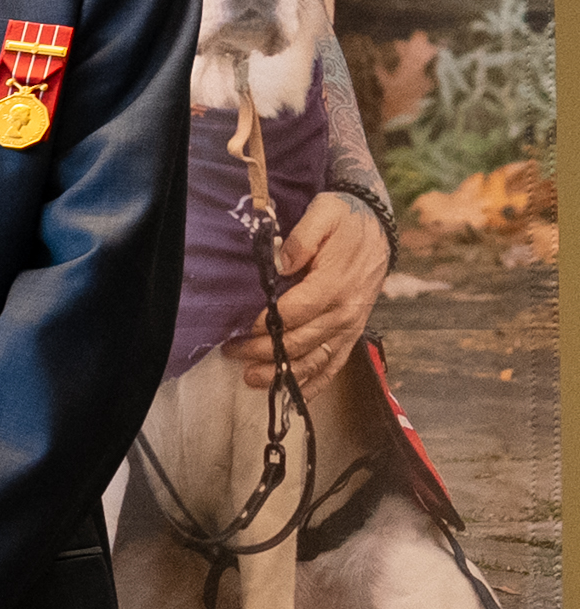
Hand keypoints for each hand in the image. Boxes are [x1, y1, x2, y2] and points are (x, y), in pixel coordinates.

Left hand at [235, 192, 387, 395]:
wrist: (377, 229)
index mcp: (334, 284)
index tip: (239, 329)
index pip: (293, 314)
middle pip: (299, 342)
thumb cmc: (345, 221)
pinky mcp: (352, 334)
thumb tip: (282, 264)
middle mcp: (344, 312)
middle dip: (262, 352)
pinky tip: (291, 394)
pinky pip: (335, 366)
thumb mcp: (325, 214)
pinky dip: (313, 384)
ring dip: (282, 374)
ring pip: (314, 361)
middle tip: (232, 351)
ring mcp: (350, 326)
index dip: (264, 325)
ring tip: (250, 378)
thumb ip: (302, 237)